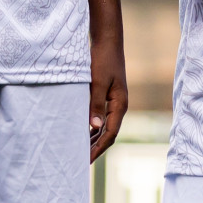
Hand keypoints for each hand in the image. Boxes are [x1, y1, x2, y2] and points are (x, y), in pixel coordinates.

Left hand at [88, 35, 127, 161]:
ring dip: (95, 139)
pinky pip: (102, 117)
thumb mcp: (97, 82)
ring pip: (106, 126)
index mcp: (120, 105)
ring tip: (82, 151)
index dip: (99, 148)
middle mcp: (119, 105)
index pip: (110, 134)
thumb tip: (94, 128)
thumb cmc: (102, 59)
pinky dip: (94, 127)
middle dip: (97, 148)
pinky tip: (84, 131)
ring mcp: (115, 101)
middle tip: (82, 161)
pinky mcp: (108, 95)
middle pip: (109, 133)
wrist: (107, 41)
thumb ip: (96, 104)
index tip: (86, 160)